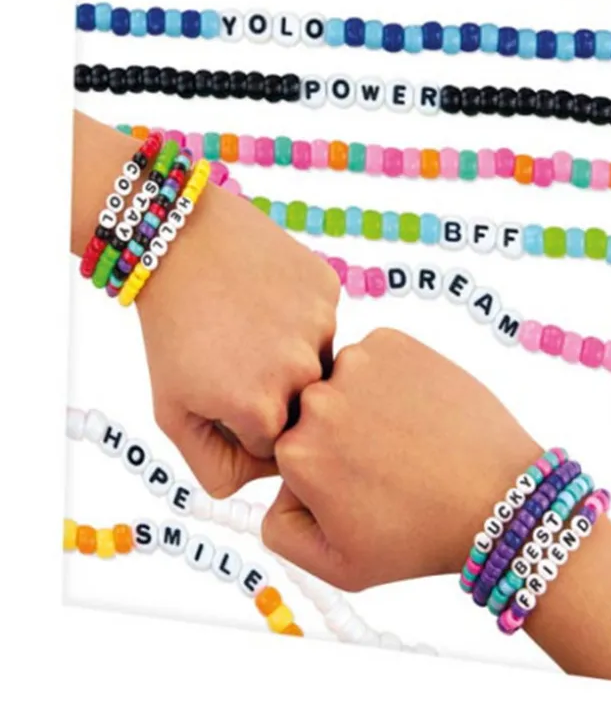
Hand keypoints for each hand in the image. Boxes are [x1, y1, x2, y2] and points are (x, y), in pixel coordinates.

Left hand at [136, 183, 339, 496]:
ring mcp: (321, 327)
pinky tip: (267, 297)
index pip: (277, 448)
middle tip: (236, 355)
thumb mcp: (173, 412)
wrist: (180, 240)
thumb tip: (268, 479)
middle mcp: (302, 374)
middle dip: (273, 392)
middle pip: (303, 407)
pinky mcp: (329, 289)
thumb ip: (216, 467)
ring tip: (251, 323)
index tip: (223, 393)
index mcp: (263, 412)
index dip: (246, 426)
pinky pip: (324, 321)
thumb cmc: (172, 328)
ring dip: (292, 353)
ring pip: (319, 363)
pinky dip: (300, 316)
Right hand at [262, 328, 541, 590]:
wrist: (499, 497)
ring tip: (407, 438)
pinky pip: (376, 357)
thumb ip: (280, 530)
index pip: (288, 452)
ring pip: (343, 382)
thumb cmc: (424, 534)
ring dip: (364, 401)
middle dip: (339, 435)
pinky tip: (419, 410)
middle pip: (312, 413)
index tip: (358, 486)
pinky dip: (392, 377)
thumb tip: (273, 489)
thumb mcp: (339, 565)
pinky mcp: (394, 341)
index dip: (323, 473)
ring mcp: (358, 363)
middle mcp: (319, 399)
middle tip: (387, 464)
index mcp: (296, 451)